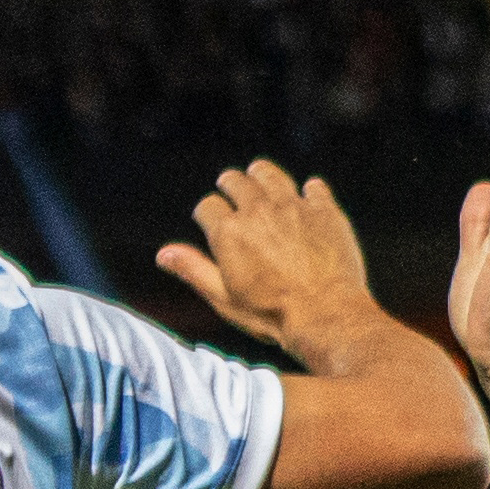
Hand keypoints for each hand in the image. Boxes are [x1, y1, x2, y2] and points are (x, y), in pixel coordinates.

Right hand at [151, 160, 377, 358]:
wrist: (325, 314)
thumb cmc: (271, 314)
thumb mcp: (224, 298)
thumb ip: (194, 270)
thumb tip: (164, 254)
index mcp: (229, 232)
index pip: (207, 206)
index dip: (206, 212)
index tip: (209, 218)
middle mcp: (258, 211)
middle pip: (236, 181)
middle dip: (229, 184)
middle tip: (229, 187)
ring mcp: (293, 206)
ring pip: (270, 175)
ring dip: (261, 174)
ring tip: (258, 176)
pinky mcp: (324, 210)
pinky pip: (313, 187)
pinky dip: (306, 190)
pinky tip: (305, 197)